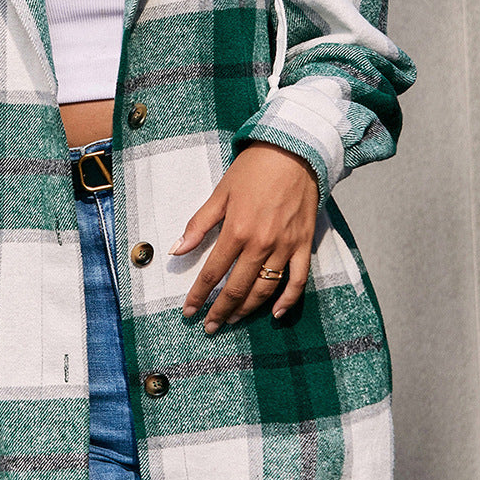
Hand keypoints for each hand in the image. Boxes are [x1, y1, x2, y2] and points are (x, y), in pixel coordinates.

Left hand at [171, 142, 318, 332]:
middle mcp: (261, 244)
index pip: (212, 273)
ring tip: (234, 320)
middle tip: (210, 326)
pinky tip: (276, 314)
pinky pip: (297, 280)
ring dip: (248, 309)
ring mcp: (285, 246)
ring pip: (265, 289)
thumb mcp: (220, 193)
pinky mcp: (303, 245)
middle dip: (220, 311)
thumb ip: (199, 224)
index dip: (198, 295)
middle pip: (237, 288)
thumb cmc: (253, 171)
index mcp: (236, 231)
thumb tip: (176, 250)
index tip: (189, 312)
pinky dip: (288, 300)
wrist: (293, 153)